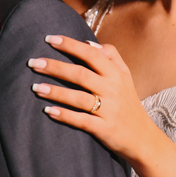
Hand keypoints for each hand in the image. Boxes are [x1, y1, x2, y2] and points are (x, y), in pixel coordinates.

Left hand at [28, 34, 159, 159]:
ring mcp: (109, 110)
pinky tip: (48, 111)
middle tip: (33, 63)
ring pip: (79, 98)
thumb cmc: (128, 103)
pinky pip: (82, 120)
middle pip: (81, 74)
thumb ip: (112, 56)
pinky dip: (65, 115)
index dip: (70, 45)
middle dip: (55, 67)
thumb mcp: (126, 77)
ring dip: (55, 92)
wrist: (142, 137)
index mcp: (116, 74)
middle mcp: (113, 89)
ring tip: (35, 87)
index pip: (91, 54)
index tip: (49, 38)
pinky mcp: (104, 128)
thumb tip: (89, 43)